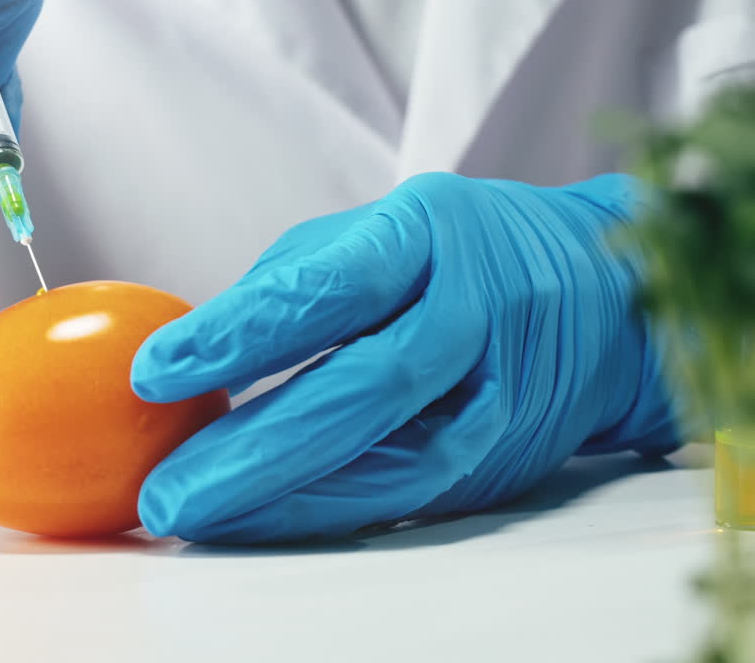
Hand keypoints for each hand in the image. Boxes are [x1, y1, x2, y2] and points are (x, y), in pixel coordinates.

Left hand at [131, 173, 680, 543]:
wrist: (600, 297)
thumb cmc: (452, 254)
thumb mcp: (374, 234)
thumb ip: (286, 288)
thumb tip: (187, 359)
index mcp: (430, 234)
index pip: (333, 288)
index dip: (242, 332)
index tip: (155, 373)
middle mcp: (472, 313)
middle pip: (366, 390)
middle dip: (257, 449)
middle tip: (168, 490)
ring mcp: (496, 395)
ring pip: (393, 463)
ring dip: (285, 501)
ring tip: (197, 517)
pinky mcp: (497, 456)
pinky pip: (405, 495)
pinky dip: (326, 513)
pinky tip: (259, 520)